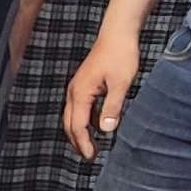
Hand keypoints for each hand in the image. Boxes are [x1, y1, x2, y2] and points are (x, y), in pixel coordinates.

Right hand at [62, 18, 142, 159]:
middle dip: (77, 141)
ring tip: (92, 144)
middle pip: (69, 123)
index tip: (91, 157)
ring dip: (79, 132)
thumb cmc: (120, 54)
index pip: (77, 125)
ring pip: (72, 116)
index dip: (83, 143)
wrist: (118, 32)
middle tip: (89, 156)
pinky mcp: (83, 84)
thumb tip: (106, 130)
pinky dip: (83, 120)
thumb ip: (112, 107)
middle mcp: (74, 91)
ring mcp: (77, 87)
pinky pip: (78, 108)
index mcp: (80, 93)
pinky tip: (95, 125)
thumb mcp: (121, 83)